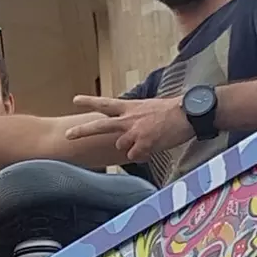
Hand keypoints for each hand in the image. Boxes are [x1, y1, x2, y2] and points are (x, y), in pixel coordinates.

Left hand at [66, 94, 192, 161]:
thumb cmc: (172, 112)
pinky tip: (156, 146)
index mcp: (130, 108)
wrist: (189, 114)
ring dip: (132, 147)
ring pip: (121, 147)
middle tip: (67, 136)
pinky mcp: (143, 144)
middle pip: (100, 126)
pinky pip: (136, 156)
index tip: (75, 100)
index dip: (89, 102)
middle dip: (82, 131)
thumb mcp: (148, 109)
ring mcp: (134, 132)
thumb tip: (127, 134)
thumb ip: (134, 119)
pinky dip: (145, 155)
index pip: (105, 103)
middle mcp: (128, 119)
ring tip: (150, 139)